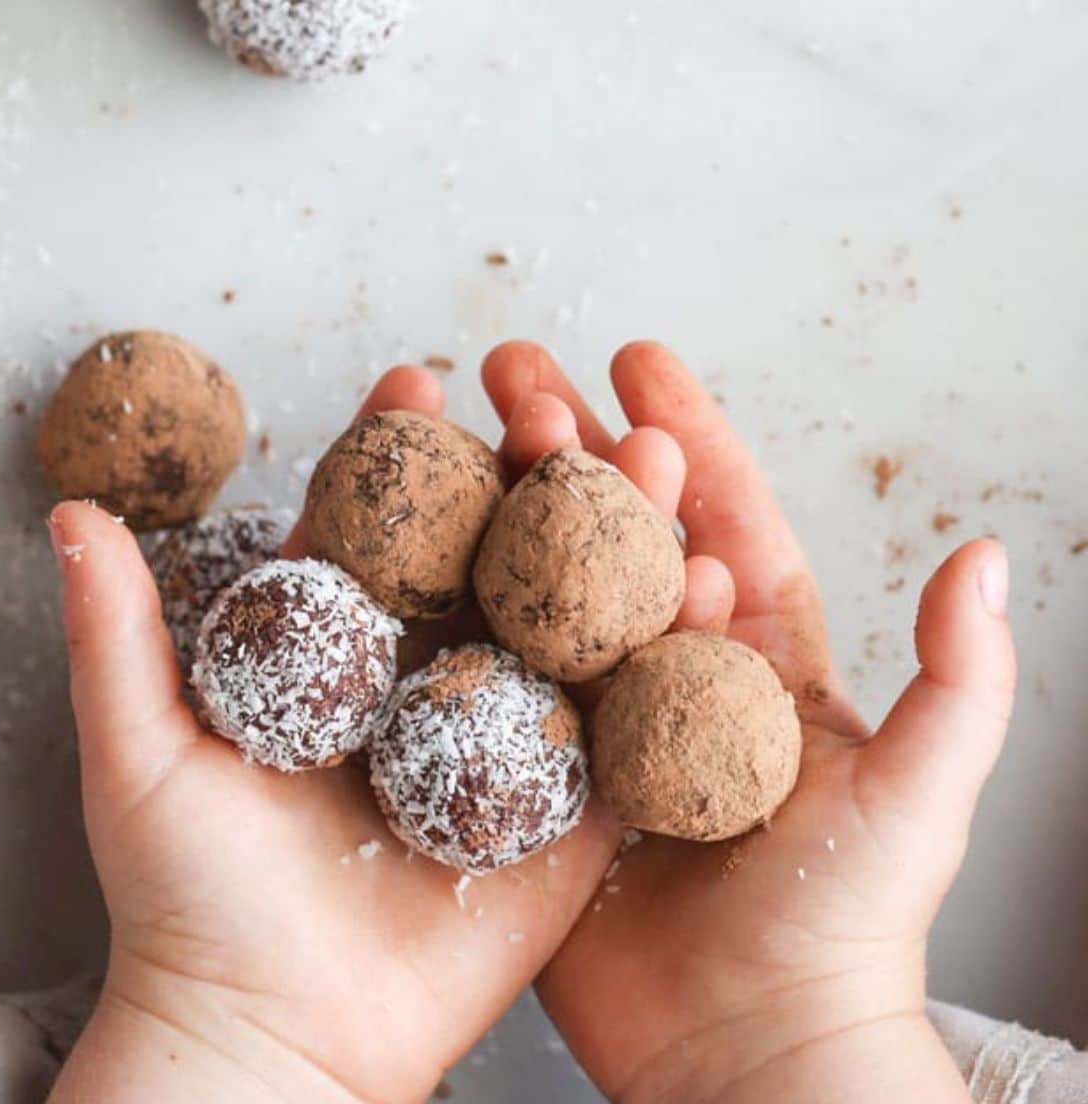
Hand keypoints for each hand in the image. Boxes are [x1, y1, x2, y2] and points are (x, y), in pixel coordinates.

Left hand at [47, 367, 619, 1103]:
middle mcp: (434, 685)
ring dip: (615, 540)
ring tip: (649, 454)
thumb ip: (119, 633)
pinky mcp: (571, 812)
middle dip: (526, 474)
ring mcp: (509, 743)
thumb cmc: (188, 901)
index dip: (396, 454)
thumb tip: (71, 509)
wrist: (275, 1040)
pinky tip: (706, 581)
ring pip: (571, 623)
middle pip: (490, 559)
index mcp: (348, 656)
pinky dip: (671, 657)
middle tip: (552, 402)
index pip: (380, 531)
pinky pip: (626, 727)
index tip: (417, 378)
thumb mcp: (141, 752)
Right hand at [480, 341, 1015, 1103]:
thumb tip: (984, 552)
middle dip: (567, 444)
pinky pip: (491, 682)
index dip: (682, 434)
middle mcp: (668, 672)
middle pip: (613, 536)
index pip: (718, 518)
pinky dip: (455, 618)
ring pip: (541, 593)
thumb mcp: (920, 796)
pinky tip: (410, 559)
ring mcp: (593, 719)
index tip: (635, 359)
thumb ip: (959, 681)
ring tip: (446, 434)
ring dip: (499, 510)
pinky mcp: (536, 775)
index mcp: (755, 658)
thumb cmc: (847, 928)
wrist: (752, 1054)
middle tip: (508, 370)